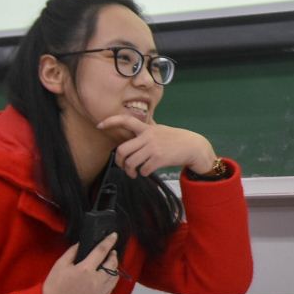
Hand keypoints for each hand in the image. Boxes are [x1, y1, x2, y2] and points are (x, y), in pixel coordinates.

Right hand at [42, 232, 119, 293]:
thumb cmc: (55, 286)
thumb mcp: (60, 264)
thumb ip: (72, 252)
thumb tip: (81, 244)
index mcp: (86, 269)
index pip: (102, 251)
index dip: (109, 241)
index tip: (114, 235)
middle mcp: (97, 279)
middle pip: (112, 263)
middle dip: (113, 255)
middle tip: (111, 251)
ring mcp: (100, 290)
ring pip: (115, 275)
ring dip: (115, 266)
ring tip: (110, 262)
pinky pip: (112, 285)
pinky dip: (113, 277)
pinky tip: (108, 275)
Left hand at [96, 114, 218, 177]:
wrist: (193, 146)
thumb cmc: (176, 139)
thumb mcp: (160, 130)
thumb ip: (146, 130)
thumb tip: (133, 128)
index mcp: (147, 128)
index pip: (126, 120)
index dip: (111, 122)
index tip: (100, 125)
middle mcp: (148, 136)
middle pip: (122, 150)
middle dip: (119, 162)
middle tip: (123, 166)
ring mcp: (153, 148)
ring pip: (131, 163)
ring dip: (130, 171)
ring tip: (134, 173)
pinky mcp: (159, 159)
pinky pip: (143, 169)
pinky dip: (143, 173)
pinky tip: (147, 171)